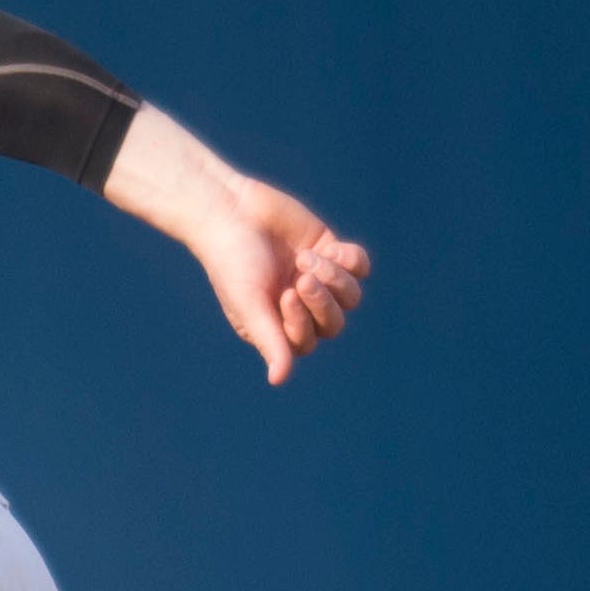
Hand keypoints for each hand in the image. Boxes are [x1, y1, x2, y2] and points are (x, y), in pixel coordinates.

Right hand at [188, 177, 371, 385]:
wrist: (230, 210)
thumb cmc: (231, 262)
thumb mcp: (249, 304)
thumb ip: (270, 340)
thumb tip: (279, 381)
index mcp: (275, 325)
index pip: (307, 342)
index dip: (304, 323)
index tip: (286, 295)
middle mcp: (298, 306)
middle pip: (334, 323)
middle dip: (322, 302)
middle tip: (301, 278)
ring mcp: (316, 279)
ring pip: (350, 297)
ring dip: (335, 278)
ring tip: (307, 258)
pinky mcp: (329, 250)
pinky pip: (358, 266)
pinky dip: (349, 259)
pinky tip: (328, 248)